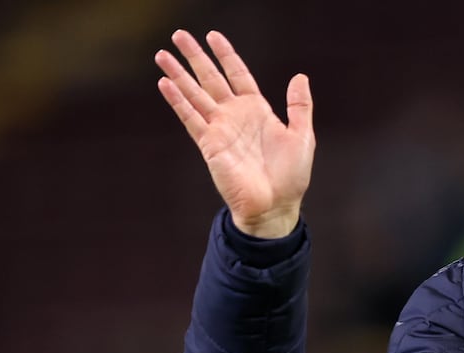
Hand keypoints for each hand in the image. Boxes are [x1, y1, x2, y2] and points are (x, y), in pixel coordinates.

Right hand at [155, 30, 314, 237]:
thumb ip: (299, 105)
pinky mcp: (209, 145)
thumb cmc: (291, 176)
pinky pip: (190, 118)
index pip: (238, 74)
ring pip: (195, 94)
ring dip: (178, 75)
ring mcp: (220, 129)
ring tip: (161, 55)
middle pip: (210, 78)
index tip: (213, 35)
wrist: (275, 206)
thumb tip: (300, 76)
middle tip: (179, 34)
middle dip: (195, 56)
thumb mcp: (302, 136)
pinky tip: (165, 84)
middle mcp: (235, 116)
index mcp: (258, 110)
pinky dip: (177, 101)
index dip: (226, 55)